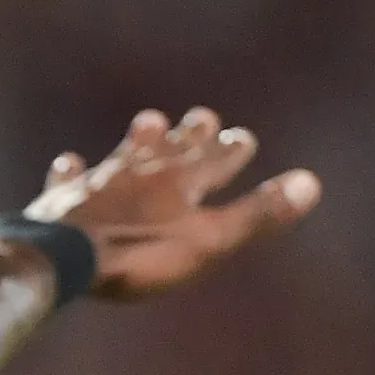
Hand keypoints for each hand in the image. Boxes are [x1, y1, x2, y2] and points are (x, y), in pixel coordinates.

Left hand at [27, 107, 319, 299]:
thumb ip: (257, 213)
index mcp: (182, 181)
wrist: (65, 258)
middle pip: (172, 147)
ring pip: (125, 153)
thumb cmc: (142, 253)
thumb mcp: (210, 240)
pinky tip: (69, 161)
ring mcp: (100, 183)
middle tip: (203, 116)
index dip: (230, 149)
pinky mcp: (62, 201)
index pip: (215, 159)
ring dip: (140, 139)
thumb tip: (312, 182)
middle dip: (191, 133)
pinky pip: (69, 179)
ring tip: (149, 121)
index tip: (243, 137)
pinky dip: (72, 171)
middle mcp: (142, 171)